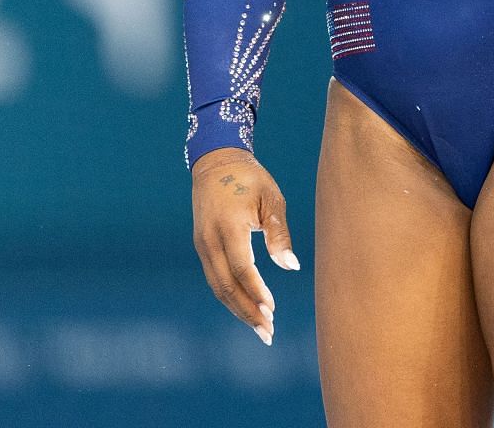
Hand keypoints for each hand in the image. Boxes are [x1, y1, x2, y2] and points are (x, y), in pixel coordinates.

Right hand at [191, 147, 299, 343]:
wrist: (216, 162)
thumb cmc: (251, 179)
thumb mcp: (271, 198)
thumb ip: (279, 233)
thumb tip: (291, 266)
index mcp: (228, 226)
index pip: (242, 268)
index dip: (256, 292)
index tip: (272, 310)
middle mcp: (209, 240)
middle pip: (226, 286)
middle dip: (246, 312)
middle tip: (268, 332)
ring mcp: (202, 245)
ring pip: (218, 286)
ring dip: (238, 309)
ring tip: (261, 328)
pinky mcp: (202, 247)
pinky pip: (216, 278)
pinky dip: (230, 296)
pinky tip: (247, 307)